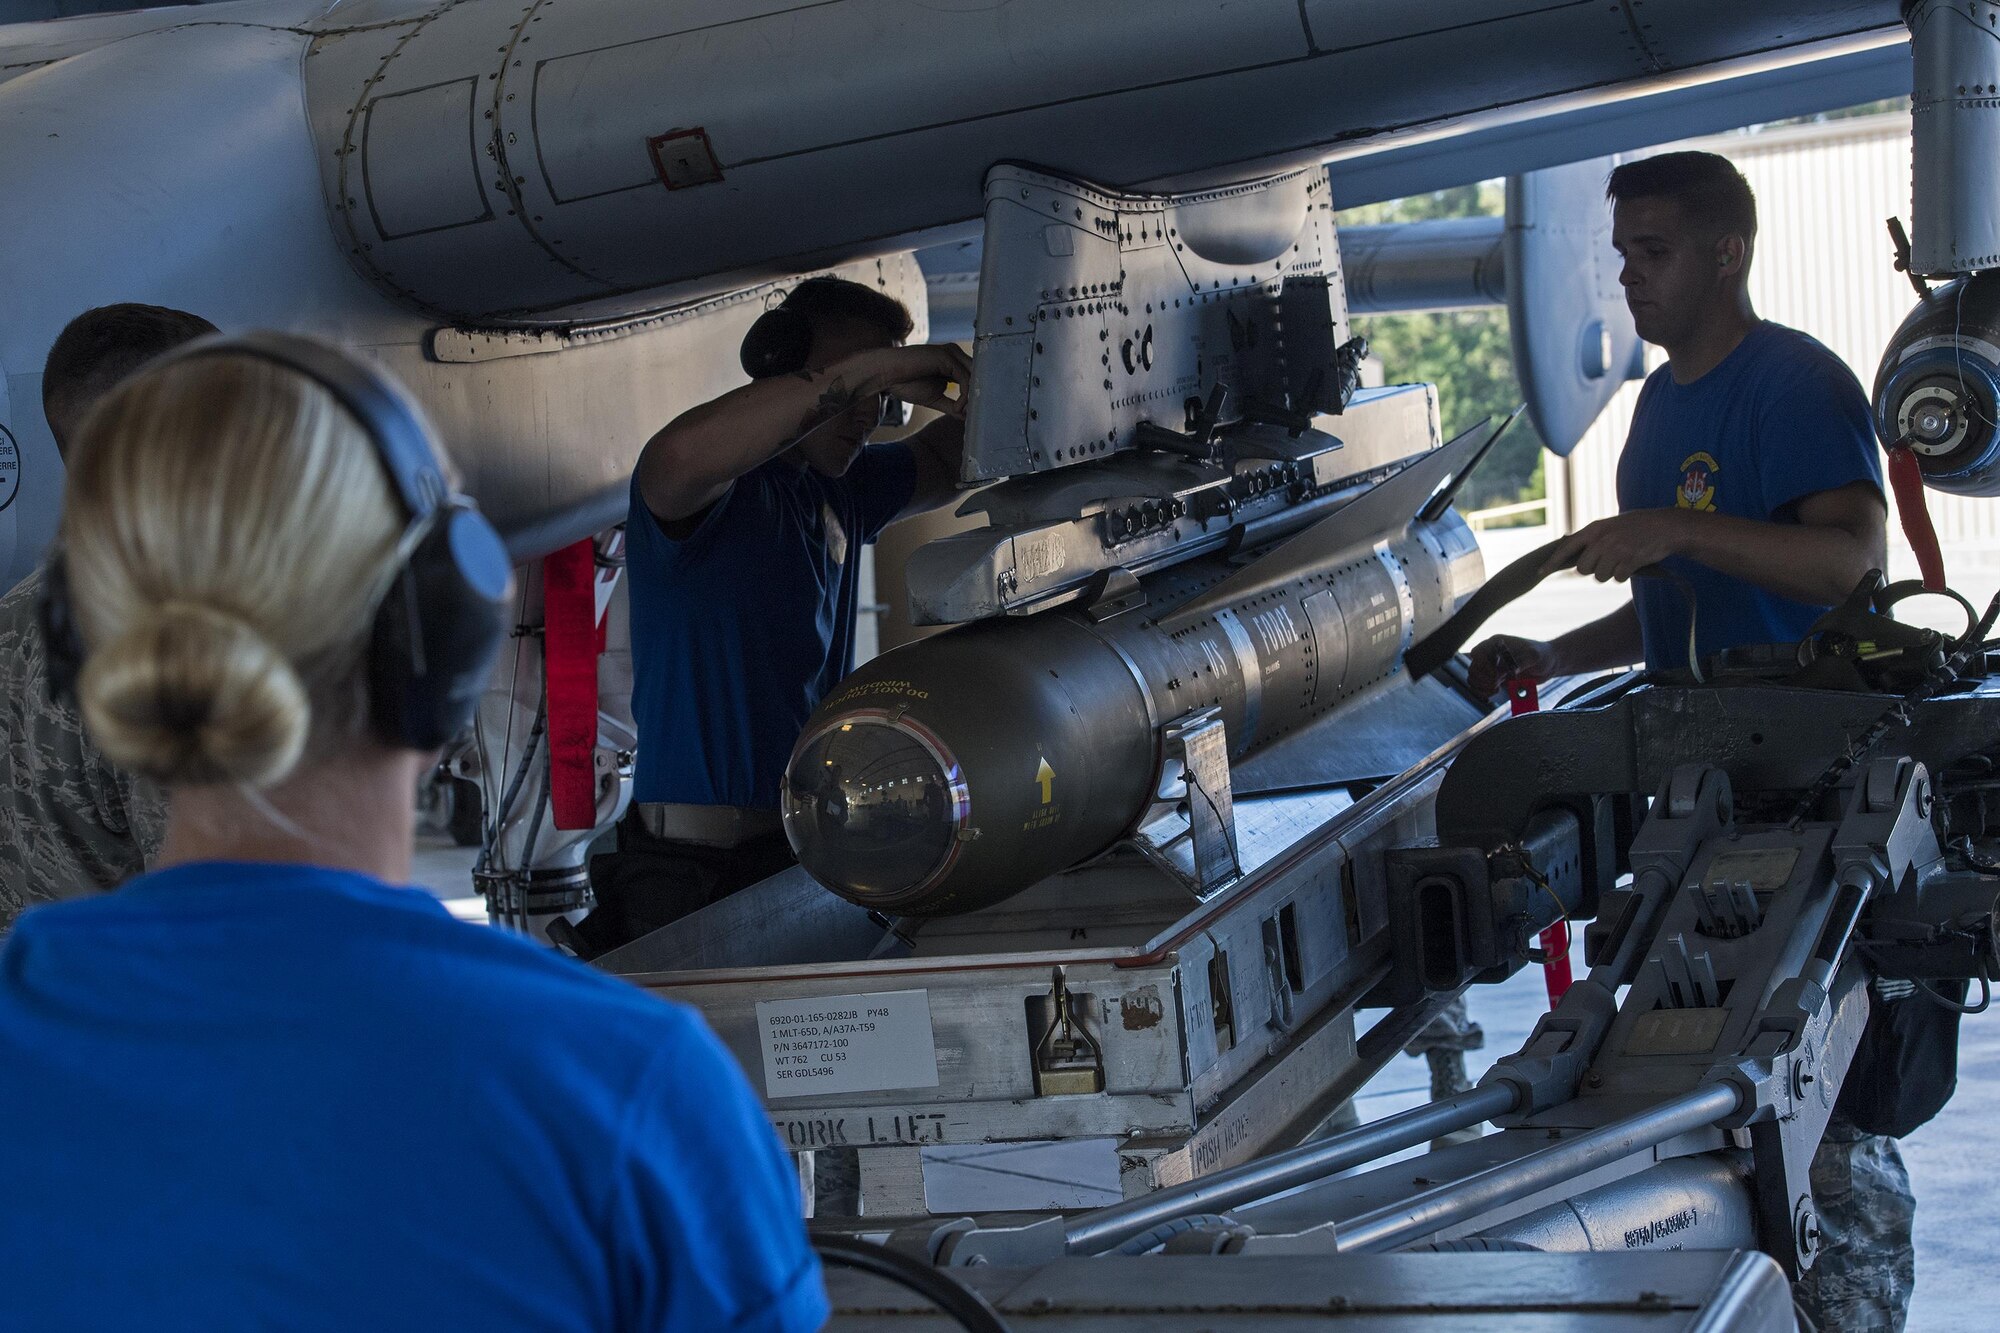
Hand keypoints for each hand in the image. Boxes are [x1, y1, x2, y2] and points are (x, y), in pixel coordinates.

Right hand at [851, 344, 973, 417]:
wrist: (885, 374)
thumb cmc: (905, 383)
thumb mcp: (934, 398)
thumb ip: (951, 405)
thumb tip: (966, 416)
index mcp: (952, 362)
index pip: (974, 377)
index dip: (976, 396)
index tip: (974, 415)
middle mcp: (954, 354)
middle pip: (979, 375)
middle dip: (979, 396)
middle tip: (976, 416)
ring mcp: (951, 353)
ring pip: (975, 375)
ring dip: (973, 398)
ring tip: (964, 413)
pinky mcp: (947, 357)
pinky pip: (965, 378)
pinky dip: (965, 396)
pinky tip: (957, 408)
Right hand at [1467, 634, 1556, 697]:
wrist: (1549, 663)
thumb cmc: (1542, 654)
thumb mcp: (1533, 656)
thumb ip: (1519, 662)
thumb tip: (1506, 671)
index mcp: (1496, 643)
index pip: (1477, 654)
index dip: (1483, 666)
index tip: (1497, 675)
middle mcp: (1490, 654)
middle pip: (1473, 668)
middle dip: (1483, 679)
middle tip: (1498, 684)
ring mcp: (1492, 667)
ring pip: (1473, 678)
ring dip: (1482, 687)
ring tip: (1497, 688)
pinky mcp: (1495, 679)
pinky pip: (1480, 687)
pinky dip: (1484, 692)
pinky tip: (1496, 692)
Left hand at [1541, 510, 1693, 582]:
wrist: (1666, 526)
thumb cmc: (1636, 528)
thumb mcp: (1610, 526)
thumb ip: (1592, 539)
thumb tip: (1575, 561)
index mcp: (1595, 529)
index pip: (1567, 547)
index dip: (1553, 561)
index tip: (1540, 571)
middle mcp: (1602, 539)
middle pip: (1583, 569)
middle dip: (1593, 570)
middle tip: (1608, 562)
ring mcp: (1616, 550)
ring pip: (1599, 576)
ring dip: (1610, 574)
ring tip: (1622, 561)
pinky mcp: (1630, 560)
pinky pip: (1617, 578)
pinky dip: (1624, 576)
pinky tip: (1632, 564)